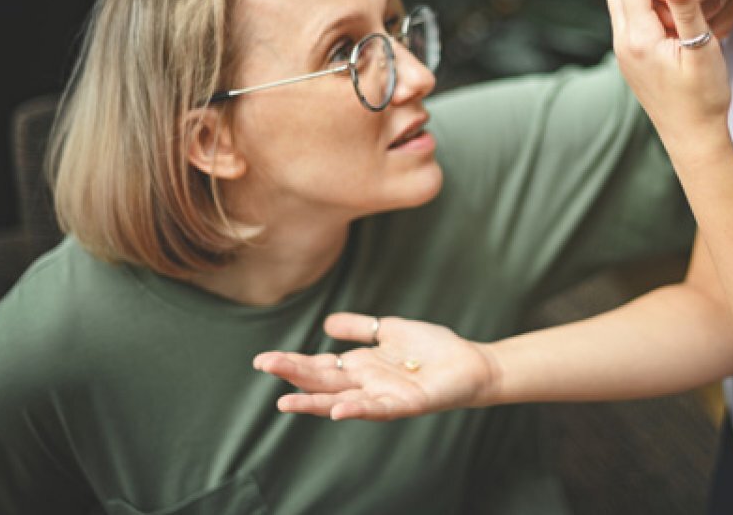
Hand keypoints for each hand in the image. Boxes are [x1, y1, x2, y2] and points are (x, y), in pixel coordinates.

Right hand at [253, 313, 496, 420]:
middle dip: (293, 375)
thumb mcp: (390, 329)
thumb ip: (360, 328)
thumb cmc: (432, 348)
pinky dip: (357, 409)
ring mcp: (383, 396)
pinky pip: (377, 408)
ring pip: (341, 401)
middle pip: (323, 381)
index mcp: (360, 367)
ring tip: (285, 402)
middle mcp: (366, 384)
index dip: (292, 363)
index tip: (262, 360)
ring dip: (314, 402)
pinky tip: (337, 409)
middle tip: (263, 365)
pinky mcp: (405, 404)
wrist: (470, 362)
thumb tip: (326, 323)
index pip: (319, 366)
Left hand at [606, 0, 731, 150]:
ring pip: (618, 3)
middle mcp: (622, 43)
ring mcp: (623, 53)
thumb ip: (687, 11)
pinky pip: (626, 20)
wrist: (694, 138)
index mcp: (637, 38)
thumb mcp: (702, 50)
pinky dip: (638, 4)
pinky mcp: (630, 61)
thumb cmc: (704, 97)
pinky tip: (665, 6)